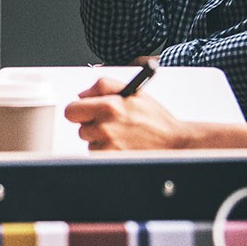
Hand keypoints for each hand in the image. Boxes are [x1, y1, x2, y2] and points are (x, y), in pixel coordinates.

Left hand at [64, 75, 191, 151]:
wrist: (174, 142)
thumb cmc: (155, 119)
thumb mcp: (132, 91)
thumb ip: (103, 86)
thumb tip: (81, 94)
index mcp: (110, 106)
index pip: (72, 110)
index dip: (78, 111)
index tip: (85, 112)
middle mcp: (106, 126)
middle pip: (80, 128)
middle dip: (92, 125)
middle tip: (110, 124)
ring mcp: (108, 145)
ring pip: (90, 143)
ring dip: (100, 140)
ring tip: (121, 135)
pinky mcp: (111, 159)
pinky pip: (98, 154)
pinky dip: (107, 151)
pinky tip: (122, 145)